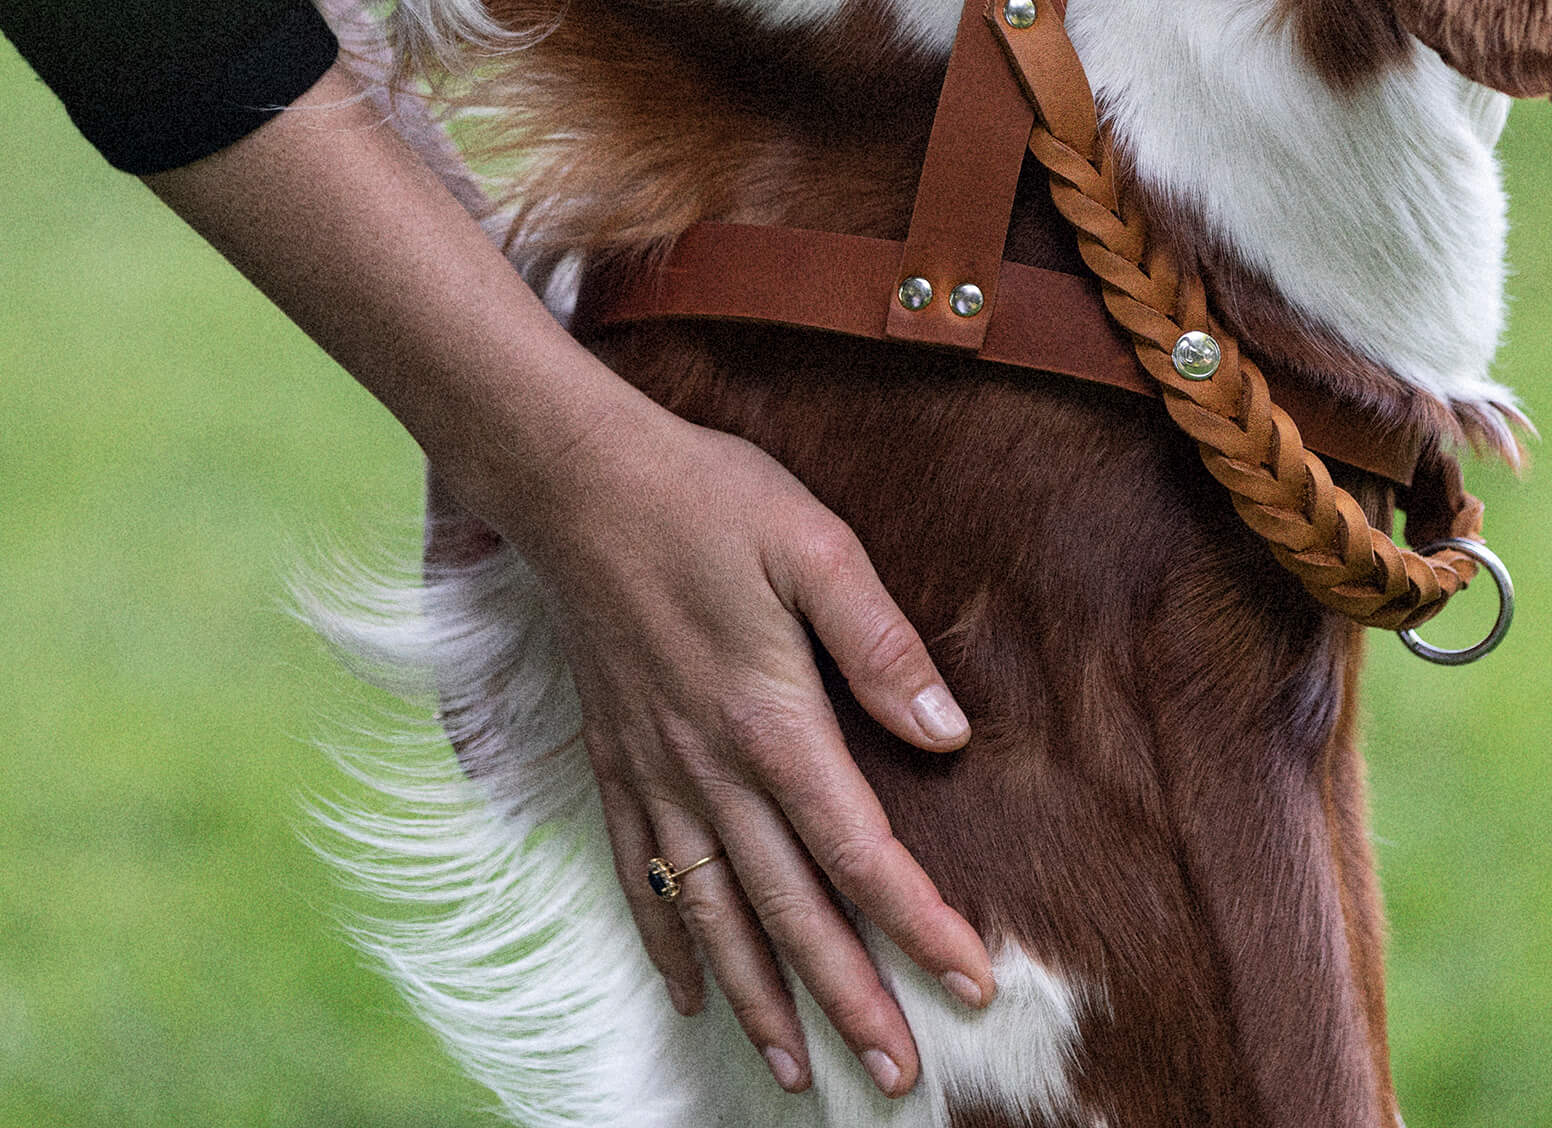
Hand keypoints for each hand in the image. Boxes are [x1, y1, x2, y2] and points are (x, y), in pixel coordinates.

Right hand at [488, 396, 993, 1098]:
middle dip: (851, 1000)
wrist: (578, 482)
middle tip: (899, 1077)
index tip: (972, 983)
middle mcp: (710, 768)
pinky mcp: (615, 761)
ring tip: (799, 1073)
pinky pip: (640, 877)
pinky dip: (668, 946)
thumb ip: (879, 641)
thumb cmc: (707, 500)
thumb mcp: (813, 544)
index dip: (921, 925)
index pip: (860, 852)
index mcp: (771, 719)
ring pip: (713, 917)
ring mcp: (655, 773)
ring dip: (760, 1000)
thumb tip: (947, 733)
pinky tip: (688, 995)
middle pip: (791, 912)